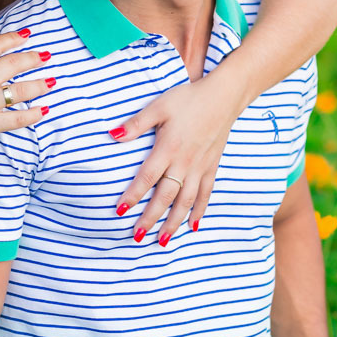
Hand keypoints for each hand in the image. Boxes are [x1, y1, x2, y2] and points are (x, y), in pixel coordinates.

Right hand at [0, 29, 52, 163]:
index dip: (12, 38)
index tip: (26, 35)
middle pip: (12, 66)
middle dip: (32, 59)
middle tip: (46, 55)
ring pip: (19, 92)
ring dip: (38, 85)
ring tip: (51, 82)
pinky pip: (17, 119)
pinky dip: (33, 115)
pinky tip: (44, 110)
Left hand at [109, 79, 238, 244]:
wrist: (224, 96)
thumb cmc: (188, 98)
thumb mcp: (159, 106)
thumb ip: (136, 124)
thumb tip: (112, 135)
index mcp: (168, 148)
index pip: (146, 178)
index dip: (133, 196)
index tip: (120, 211)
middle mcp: (184, 163)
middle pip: (165, 197)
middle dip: (150, 218)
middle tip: (137, 236)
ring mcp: (200, 167)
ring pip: (186, 202)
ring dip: (174, 222)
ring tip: (162, 240)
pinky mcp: (212, 167)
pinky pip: (206, 194)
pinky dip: (199, 211)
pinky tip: (193, 225)